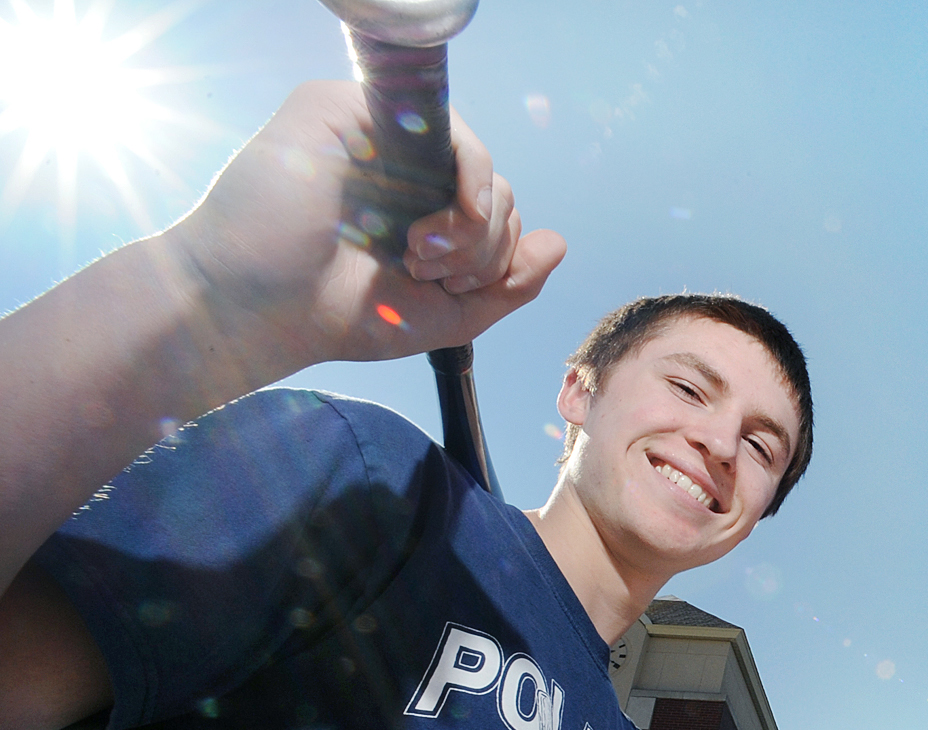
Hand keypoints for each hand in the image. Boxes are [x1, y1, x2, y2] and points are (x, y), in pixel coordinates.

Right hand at [165, 81, 564, 377]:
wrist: (261, 308)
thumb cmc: (339, 313)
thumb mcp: (445, 316)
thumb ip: (506, 285)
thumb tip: (557, 244)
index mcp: (420, 212)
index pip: (496, 216)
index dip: (495, 256)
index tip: (446, 287)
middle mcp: (402, 169)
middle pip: (496, 192)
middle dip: (485, 248)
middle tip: (429, 272)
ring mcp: (378, 134)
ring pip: (480, 164)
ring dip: (472, 227)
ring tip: (417, 256)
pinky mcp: (352, 109)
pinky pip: (449, 126)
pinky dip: (468, 182)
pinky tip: (438, 225)